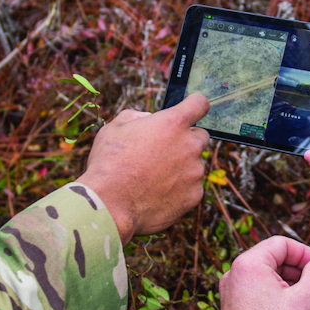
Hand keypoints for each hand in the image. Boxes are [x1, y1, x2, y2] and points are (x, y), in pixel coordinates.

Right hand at [77, 94, 209, 242]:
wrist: (109, 206)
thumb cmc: (108, 164)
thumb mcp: (114, 129)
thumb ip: (135, 117)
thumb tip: (147, 118)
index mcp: (173, 123)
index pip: (199, 104)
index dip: (195, 105)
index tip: (191, 109)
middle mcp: (190, 145)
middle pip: (201, 136)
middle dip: (186, 140)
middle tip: (162, 152)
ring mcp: (195, 172)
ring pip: (195, 164)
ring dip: (181, 166)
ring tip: (153, 178)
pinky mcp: (195, 195)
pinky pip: (192, 187)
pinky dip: (180, 189)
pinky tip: (157, 193)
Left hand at [217, 236, 309, 309]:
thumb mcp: (306, 301)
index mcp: (248, 265)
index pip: (283, 244)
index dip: (307, 254)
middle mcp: (235, 276)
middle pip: (276, 260)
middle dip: (302, 273)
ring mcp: (232, 294)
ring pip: (269, 279)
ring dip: (293, 288)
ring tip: (309, 306)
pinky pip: (260, 294)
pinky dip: (279, 299)